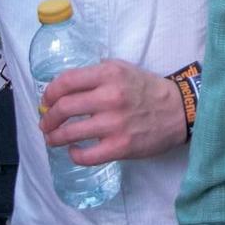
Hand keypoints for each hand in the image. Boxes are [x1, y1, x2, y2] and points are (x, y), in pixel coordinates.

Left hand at [40, 59, 184, 164]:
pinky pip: (86, 156)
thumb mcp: (124, 68)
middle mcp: (110, 97)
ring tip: (52, 138)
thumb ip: (98, 73)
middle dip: (48, 117)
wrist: (178, 111)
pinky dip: (74, 155)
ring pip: (70, 133)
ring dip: (54, 137)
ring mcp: (114, 124)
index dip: (50, 93)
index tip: (46, 101)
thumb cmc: (148, 89)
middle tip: (45, 123)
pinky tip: (74, 151)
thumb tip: (68, 85)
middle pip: (63, 108)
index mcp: (109, 74)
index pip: (66, 82)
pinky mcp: (120, 147)